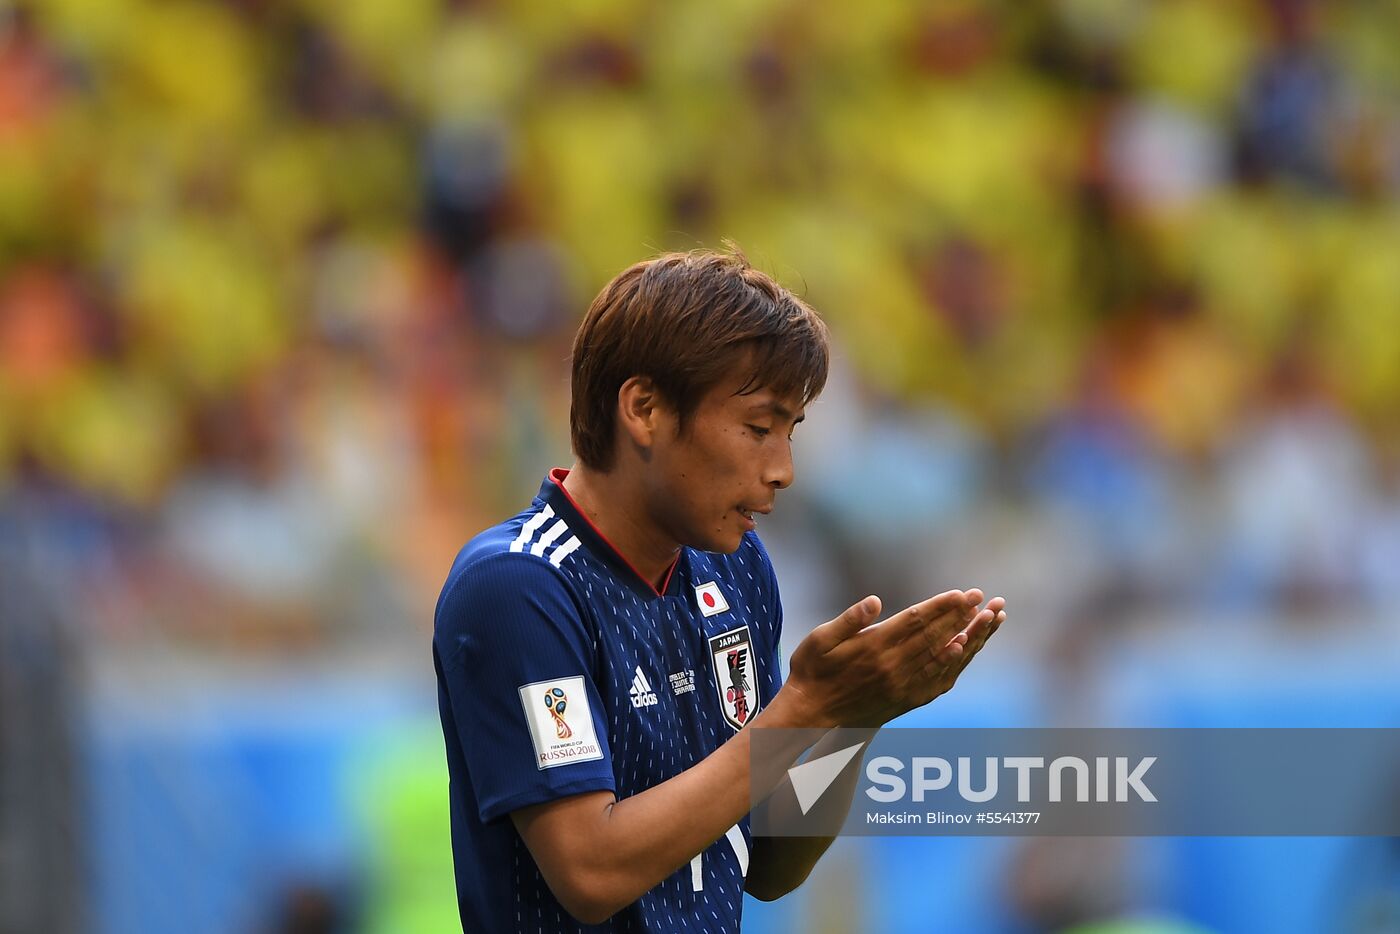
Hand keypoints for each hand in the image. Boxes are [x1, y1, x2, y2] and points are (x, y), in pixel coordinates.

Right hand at [781, 590, 1005, 728]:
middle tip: (983, 599)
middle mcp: (892, 667)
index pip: (915, 621)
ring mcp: (902, 686)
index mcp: (873, 647)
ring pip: (942, 658)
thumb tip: (874, 600)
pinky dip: (954, 664)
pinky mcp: (905, 700)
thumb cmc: (811, 672)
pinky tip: (965, 650)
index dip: (941, 606)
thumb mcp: (819, 639)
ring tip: (987, 620)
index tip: (963, 593)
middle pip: (935, 637)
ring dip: (967, 637)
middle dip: (961, 616)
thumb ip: (848, 619)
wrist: (812, 716)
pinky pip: (937, 681)